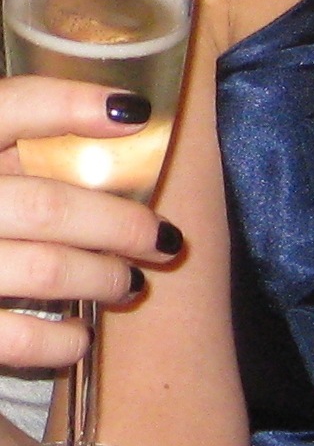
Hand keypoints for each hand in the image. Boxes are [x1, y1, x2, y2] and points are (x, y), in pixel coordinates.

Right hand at [0, 77, 183, 370]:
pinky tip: (80, 338)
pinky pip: (10, 337)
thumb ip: (21, 137)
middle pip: (49, 206)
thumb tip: (124, 118)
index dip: (72, 104)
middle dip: (120, 225)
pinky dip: (56, 341)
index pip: (11, 105)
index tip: (137, 113)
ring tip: (132, 284)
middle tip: (166, 238)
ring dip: (102, 279)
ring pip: (44, 270)